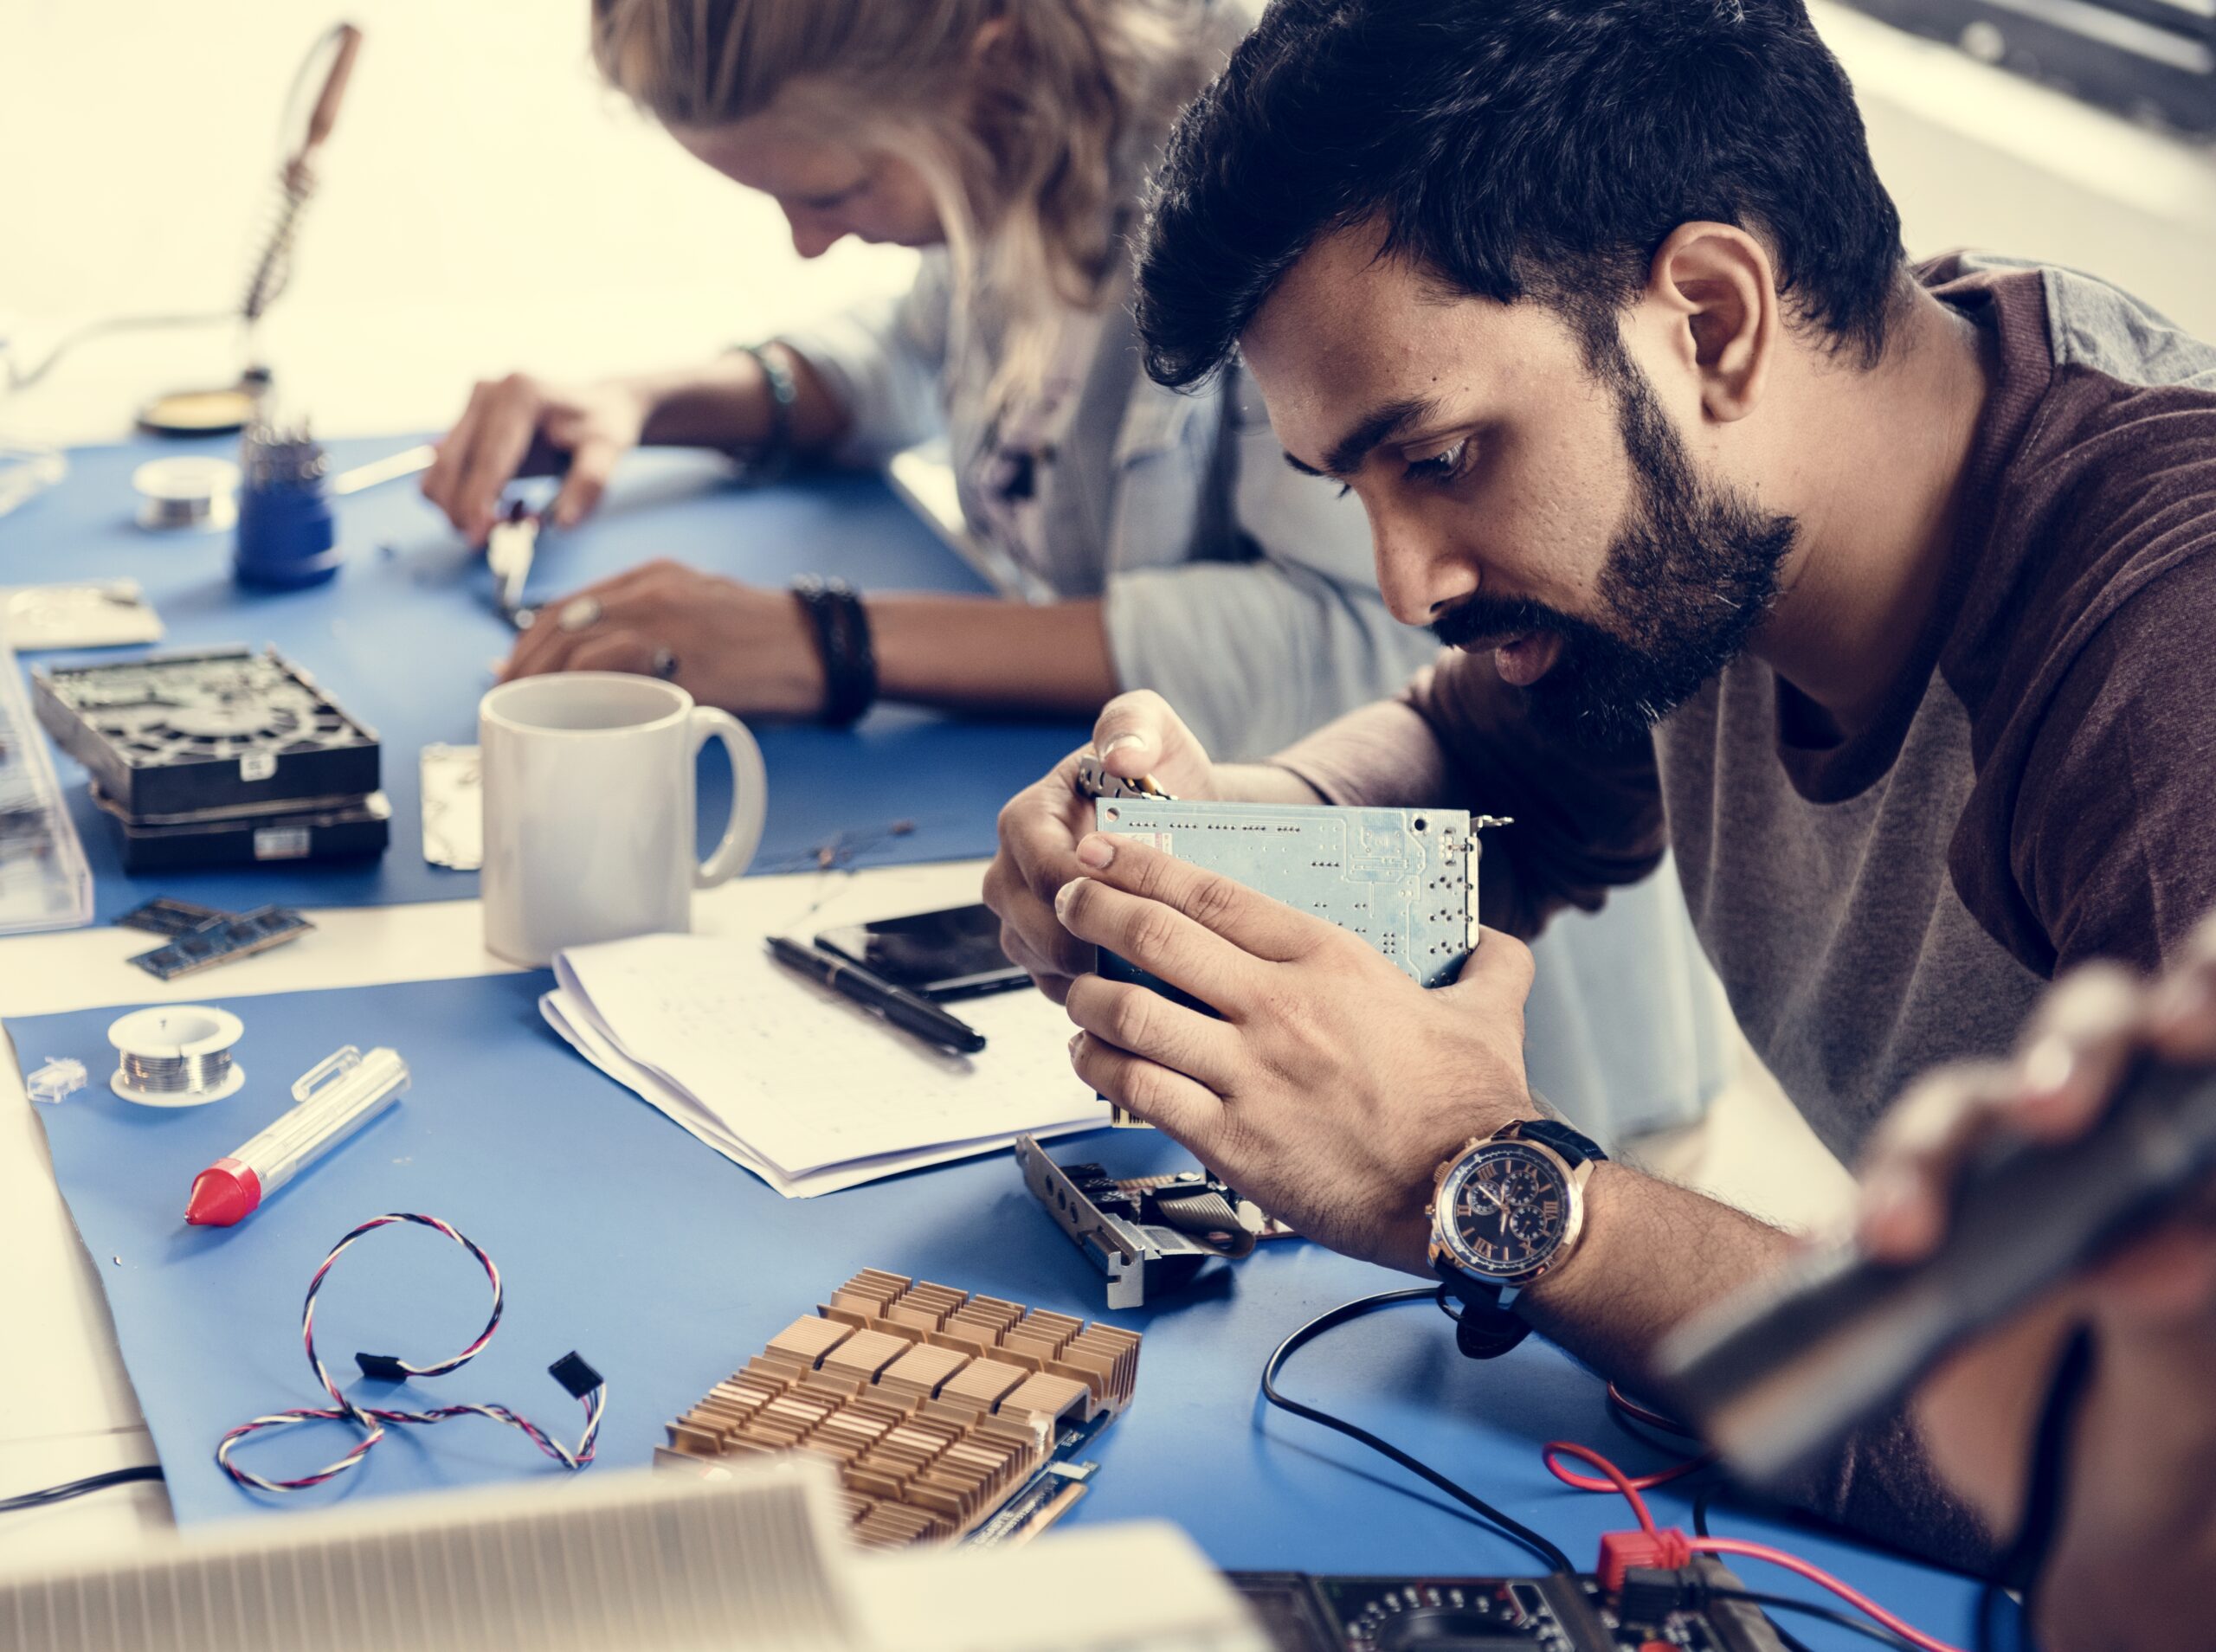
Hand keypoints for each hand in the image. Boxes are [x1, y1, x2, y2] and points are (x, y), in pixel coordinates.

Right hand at [423, 373, 651, 545]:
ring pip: (438, 471)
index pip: (488, 459)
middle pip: (452, 465)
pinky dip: (459, 497)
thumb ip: (588, 485)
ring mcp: (470, 406)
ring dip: (458, 507)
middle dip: (462, 511)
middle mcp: (487, 393)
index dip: (477, 502)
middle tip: (494, 539)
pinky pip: (443, 471)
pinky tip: (496, 504)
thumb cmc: (600, 430)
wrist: (595, 407)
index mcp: (521, 395)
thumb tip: (561, 523)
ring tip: (506, 518)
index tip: (475, 537)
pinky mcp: (462, 423)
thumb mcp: (607, 453)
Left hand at [501, 559, 826, 717]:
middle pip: (560, 624)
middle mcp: (652, 591)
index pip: (570, 603)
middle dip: (522, 665)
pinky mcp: (682, 660)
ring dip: (540, 683)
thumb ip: (657, 626)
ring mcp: (665, 623)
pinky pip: (610, 669)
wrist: (823, 647)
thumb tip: (609, 671)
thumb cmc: (771, 641)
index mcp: (655, 576)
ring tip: (527, 714)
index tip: (510, 668)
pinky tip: (568, 714)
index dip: (530, 639)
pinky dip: (578, 691)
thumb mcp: (706, 610)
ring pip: (574, 645)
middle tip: (507, 698)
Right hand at [982, 691, 1220, 1003]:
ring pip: (1038, 961)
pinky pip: (1055, 987)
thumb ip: (1135, 725)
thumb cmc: (1163, 775)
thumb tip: (1123, 753)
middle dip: (1086, 940)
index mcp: (1026, 818)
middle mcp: (1011, 871)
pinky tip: (1138, 986)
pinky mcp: (1043, 956)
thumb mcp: (1155, 731)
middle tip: (1147, 949)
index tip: (1136, 898)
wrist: (1184, 820)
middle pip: (1028, 923)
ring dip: (1089, 973)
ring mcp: (1022, 917)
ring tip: (1148, 970)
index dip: (1083, 887)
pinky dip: (1093, 993)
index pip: (1038, 864)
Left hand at [1053, 831, 1534, 1274]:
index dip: (1145, 864)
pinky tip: (1091, 1061)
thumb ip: (1489, 960)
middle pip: (1156, 937)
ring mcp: (1250, 1075)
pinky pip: (1140, 1092)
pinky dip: (1100, 1070)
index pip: (1213, 894)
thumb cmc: (1477, 1106)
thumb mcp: (1492, 1008)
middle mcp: (1279, 1008)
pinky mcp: (1232, 1141)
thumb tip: (1491, 938)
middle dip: (1095, 908)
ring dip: (1088, 996)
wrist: (1474, 1196)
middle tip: (1069, 897)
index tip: (1106, 849)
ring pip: (1131, 1015)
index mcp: (1330, 961)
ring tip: (1075, 989)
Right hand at [1858, 921, 2215, 1651]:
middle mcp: (2101, 1133)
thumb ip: (2179, 1323)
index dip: (2199, 993)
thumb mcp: (2192, 1396)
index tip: (2187, 1028)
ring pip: (1959, 1111)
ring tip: (1902, 1235)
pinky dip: (1850, 1224)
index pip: (2200, 1025)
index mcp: (2193, 1152)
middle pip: (2083, 1038)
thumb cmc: (2167, 1437)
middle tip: (2057, 1112)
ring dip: (1923, 1156)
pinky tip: (1836, 1259)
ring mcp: (2000, 1175)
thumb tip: (2165, 1248)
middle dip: (2067, 1054)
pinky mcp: (1913, 1226)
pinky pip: (1871, 1203)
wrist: (2084, 1518)